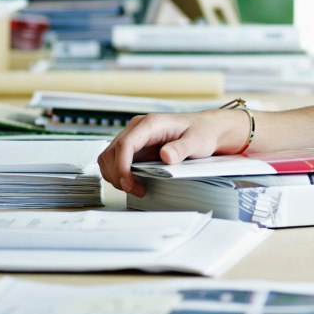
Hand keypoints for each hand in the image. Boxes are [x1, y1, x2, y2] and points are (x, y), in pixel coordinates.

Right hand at [97, 111, 237, 197]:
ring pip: (109, 157)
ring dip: (115, 176)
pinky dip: (118, 174)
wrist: (205, 129)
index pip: (125, 144)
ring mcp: (134, 137)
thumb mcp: (197, 141)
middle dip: (117, 174)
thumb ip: (181, 148)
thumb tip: (165, 156)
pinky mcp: (135, 147)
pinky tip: (132, 182)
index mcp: (151, 124)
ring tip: (134, 188)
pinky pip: (115, 161)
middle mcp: (138, 129)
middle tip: (135, 190)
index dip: (121, 166)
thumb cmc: (201, 132)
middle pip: (111, 152)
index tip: (128, 183)